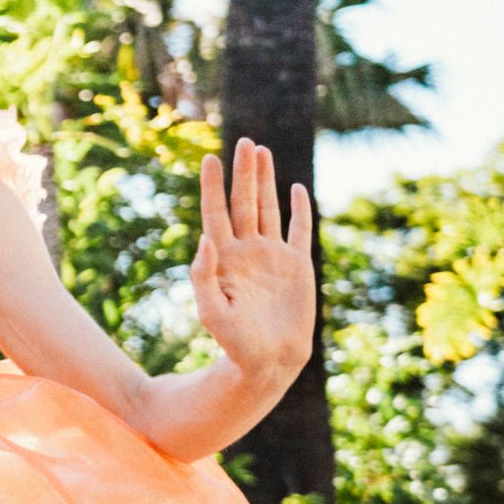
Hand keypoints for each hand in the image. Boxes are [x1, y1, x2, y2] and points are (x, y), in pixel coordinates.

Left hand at [193, 139, 314, 388]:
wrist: (269, 362)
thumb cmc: (234, 343)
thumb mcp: (211, 312)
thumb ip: (204, 276)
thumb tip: (204, 238)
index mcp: (224, 259)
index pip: (216, 214)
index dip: (213, 186)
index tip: (210, 159)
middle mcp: (247, 251)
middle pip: (244, 202)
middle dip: (244, 172)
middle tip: (244, 142)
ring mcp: (272, 256)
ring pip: (268, 208)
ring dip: (266, 181)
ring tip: (261, 151)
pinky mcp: (297, 265)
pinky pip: (299, 231)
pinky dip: (299, 210)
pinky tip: (296, 189)